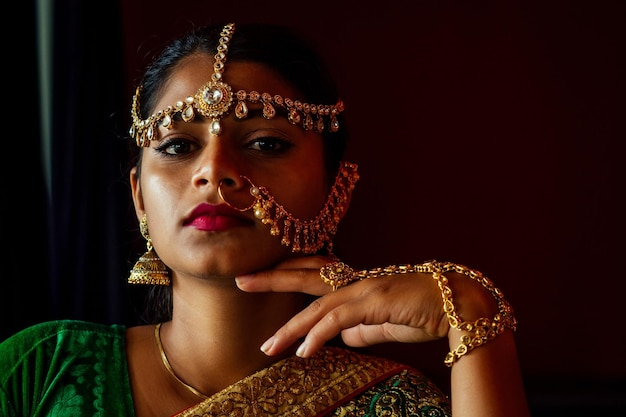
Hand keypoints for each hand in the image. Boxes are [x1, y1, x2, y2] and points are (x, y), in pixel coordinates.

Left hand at [235, 256, 448, 356]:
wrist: (458, 306)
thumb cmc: (424, 311)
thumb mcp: (383, 323)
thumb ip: (358, 328)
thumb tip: (337, 338)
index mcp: (357, 280)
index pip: (315, 270)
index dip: (289, 270)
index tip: (265, 275)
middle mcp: (356, 279)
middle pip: (305, 273)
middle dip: (272, 277)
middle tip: (241, 280)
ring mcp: (364, 287)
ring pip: (316, 305)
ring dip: (289, 328)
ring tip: (266, 347)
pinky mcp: (373, 302)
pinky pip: (336, 320)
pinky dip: (317, 336)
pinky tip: (302, 351)